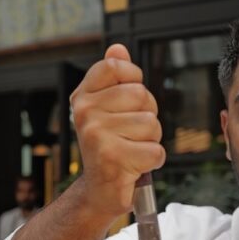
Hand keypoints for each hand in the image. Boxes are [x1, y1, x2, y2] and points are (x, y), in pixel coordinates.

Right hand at [70, 44, 164, 217]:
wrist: (99, 191)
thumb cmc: (109, 147)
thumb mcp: (108, 109)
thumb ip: (113, 77)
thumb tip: (118, 48)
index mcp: (83, 97)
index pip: (115, 66)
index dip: (133, 79)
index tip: (127, 101)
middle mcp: (85, 113)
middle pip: (141, 95)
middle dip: (146, 117)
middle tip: (130, 134)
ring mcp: (97, 135)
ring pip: (151, 124)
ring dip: (150, 141)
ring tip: (131, 150)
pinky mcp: (113, 158)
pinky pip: (155, 150)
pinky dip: (152, 161)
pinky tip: (134, 167)